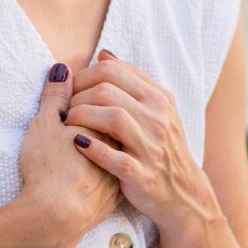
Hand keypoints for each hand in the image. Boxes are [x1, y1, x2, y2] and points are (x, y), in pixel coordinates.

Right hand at [19, 62, 120, 247]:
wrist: (54, 221)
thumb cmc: (47, 169)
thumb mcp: (45, 124)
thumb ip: (55, 95)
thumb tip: (61, 69)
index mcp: (112, 125)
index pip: (111, 100)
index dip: (90, 96)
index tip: (69, 104)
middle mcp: (125, 146)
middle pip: (119, 123)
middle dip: (98, 116)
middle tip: (70, 122)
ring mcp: (122, 171)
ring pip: (118, 149)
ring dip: (101, 141)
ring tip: (76, 143)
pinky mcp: (114, 196)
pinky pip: (112, 174)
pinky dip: (101, 166)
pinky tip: (87, 166)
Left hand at [65, 52, 222, 235]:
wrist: (182, 193)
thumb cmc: (163, 146)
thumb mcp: (158, 109)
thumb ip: (132, 81)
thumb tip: (104, 54)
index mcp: (160, 98)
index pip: (115, 70)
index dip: (86, 74)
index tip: (72, 87)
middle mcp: (158, 118)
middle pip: (108, 90)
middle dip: (78, 95)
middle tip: (64, 106)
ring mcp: (151, 146)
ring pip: (111, 118)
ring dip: (81, 117)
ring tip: (67, 122)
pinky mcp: (141, 175)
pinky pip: (113, 157)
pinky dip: (92, 149)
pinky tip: (76, 144)